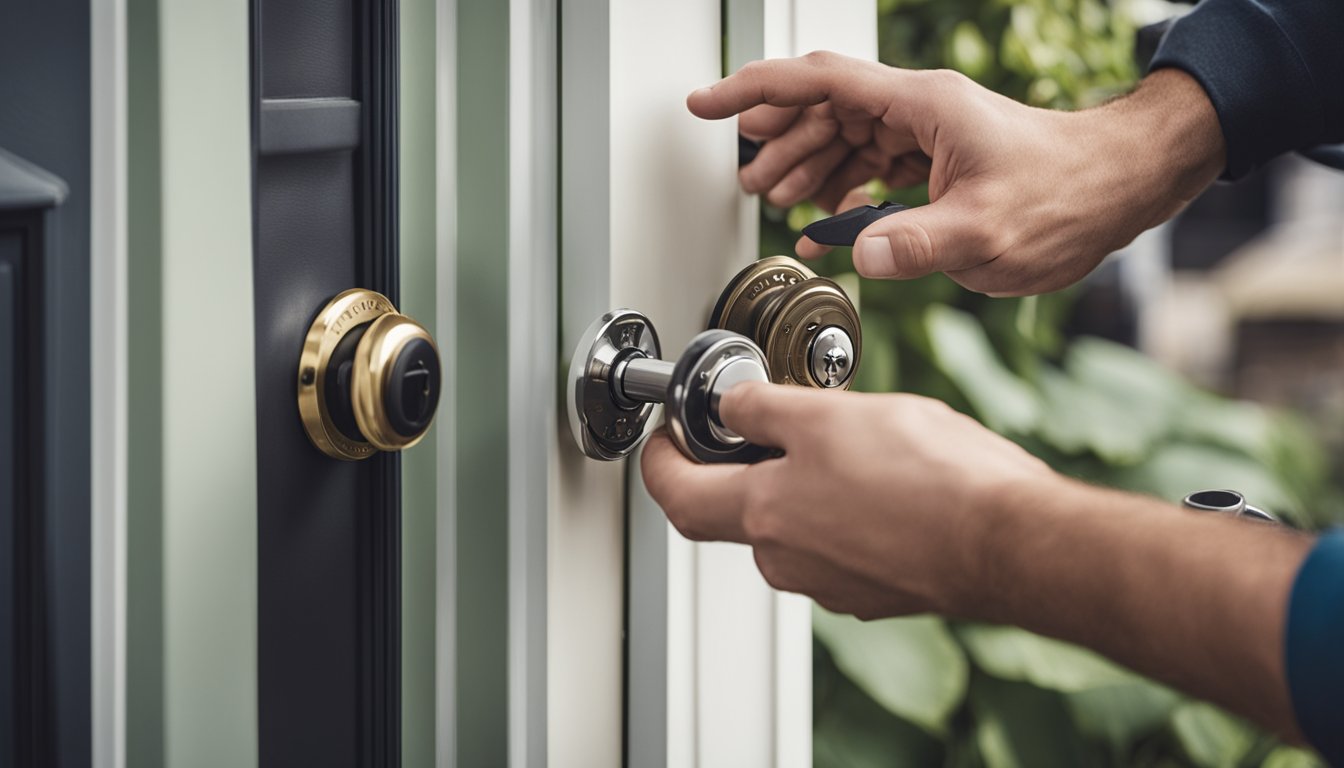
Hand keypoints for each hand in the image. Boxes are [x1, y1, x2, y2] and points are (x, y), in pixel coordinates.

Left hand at [640, 382, 1053, 618]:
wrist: (1009, 541)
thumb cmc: (929, 478)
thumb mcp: (830, 414)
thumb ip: (766, 408)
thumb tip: (732, 405)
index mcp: (764, 515)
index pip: (677, 496)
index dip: (660, 463)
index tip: (663, 440)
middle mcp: (788, 560)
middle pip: (736, 511)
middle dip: (741, 465)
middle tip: (762, 424)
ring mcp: (833, 582)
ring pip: (795, 525)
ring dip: (803, 485)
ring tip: (848, 442)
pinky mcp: (877, 589)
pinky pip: (841, 543)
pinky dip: (845, 509)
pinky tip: (886, 480)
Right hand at [689, 52, 1225, 294]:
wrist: (1117, 190)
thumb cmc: (1068, 195)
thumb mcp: (987, 230)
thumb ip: (917, 244)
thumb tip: (858, 253)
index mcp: (920, 106)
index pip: (818, 83)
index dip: (755, 92)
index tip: (708, 104)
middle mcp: (918, 111)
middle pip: (824, 108)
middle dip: (777, 140)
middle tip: (746, 179)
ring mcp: (927, 134)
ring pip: (844, 136)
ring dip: (805, 166)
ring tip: (775, 201)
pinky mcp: (937, 161)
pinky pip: (872, 165)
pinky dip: (841, 189)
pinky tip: (826, 220)